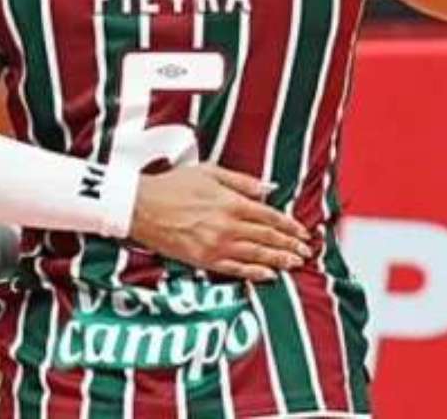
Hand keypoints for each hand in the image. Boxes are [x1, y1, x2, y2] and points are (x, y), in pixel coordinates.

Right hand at [130, 164, 312, 281]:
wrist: (141, 206)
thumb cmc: (172, 186)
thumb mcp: (209, 172)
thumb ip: (242, 181)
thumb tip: (269, 189)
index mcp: (231, 202)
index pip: (270, 216)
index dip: (289, 225)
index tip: (302, 231)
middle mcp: (227, 226)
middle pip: (267, 238)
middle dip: (290, 245)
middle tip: (305, 251)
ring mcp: (216, 246)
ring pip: (256, 255)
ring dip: (279, 260)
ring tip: (294, 263)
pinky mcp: (204, 260)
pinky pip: (236, 269)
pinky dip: (255, 273)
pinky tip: (268, 275)